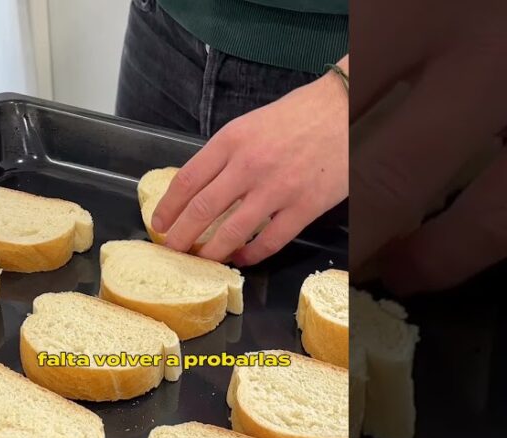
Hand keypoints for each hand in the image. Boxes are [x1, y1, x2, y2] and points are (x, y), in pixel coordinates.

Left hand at [151, 56, 348, 265]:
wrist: (346, 109)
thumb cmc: (300, 114)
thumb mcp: (252, 124)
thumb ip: (227, 153)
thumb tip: (202, 186)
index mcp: (232, 140)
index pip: (187, 180)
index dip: (168, 207)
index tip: (159, 223)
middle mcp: (249, 165)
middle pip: (202, 210)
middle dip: (181, 237)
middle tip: (173, 250)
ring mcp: (277, 188)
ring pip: (232, 232)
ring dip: (212, 252)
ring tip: (203, 261)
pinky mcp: (304, 207)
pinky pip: (269, 241)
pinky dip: (250, 255)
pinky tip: (242, 257)